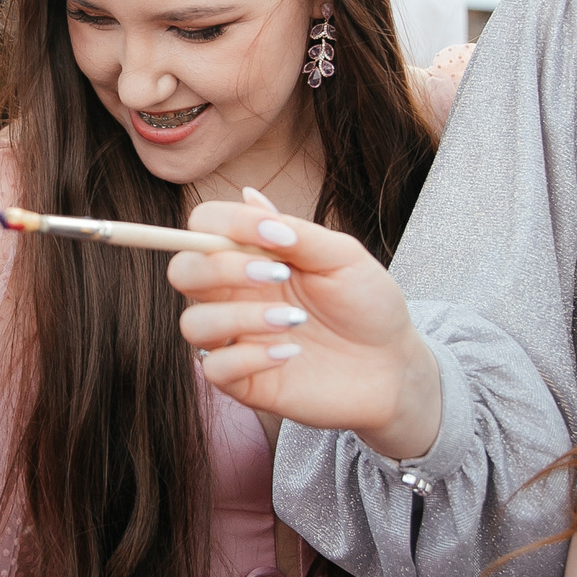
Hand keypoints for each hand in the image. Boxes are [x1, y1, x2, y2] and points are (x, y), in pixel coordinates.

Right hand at [168, 190, 442, 460]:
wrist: (393, 364)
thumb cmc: (367, 303)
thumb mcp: (341, 256)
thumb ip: (295, 231)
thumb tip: (247, 194)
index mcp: (251, 256)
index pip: (204, 227)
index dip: (225, 223)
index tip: (275, 234)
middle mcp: (234, 295)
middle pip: (182, 272)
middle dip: (222, 269)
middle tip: (278, 275)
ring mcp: (236, 338)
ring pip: (193, 323)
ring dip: (239, 317)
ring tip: (293, 321)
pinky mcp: (245, 382)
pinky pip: (215, 369)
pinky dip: (249, 358)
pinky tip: (290, 352)